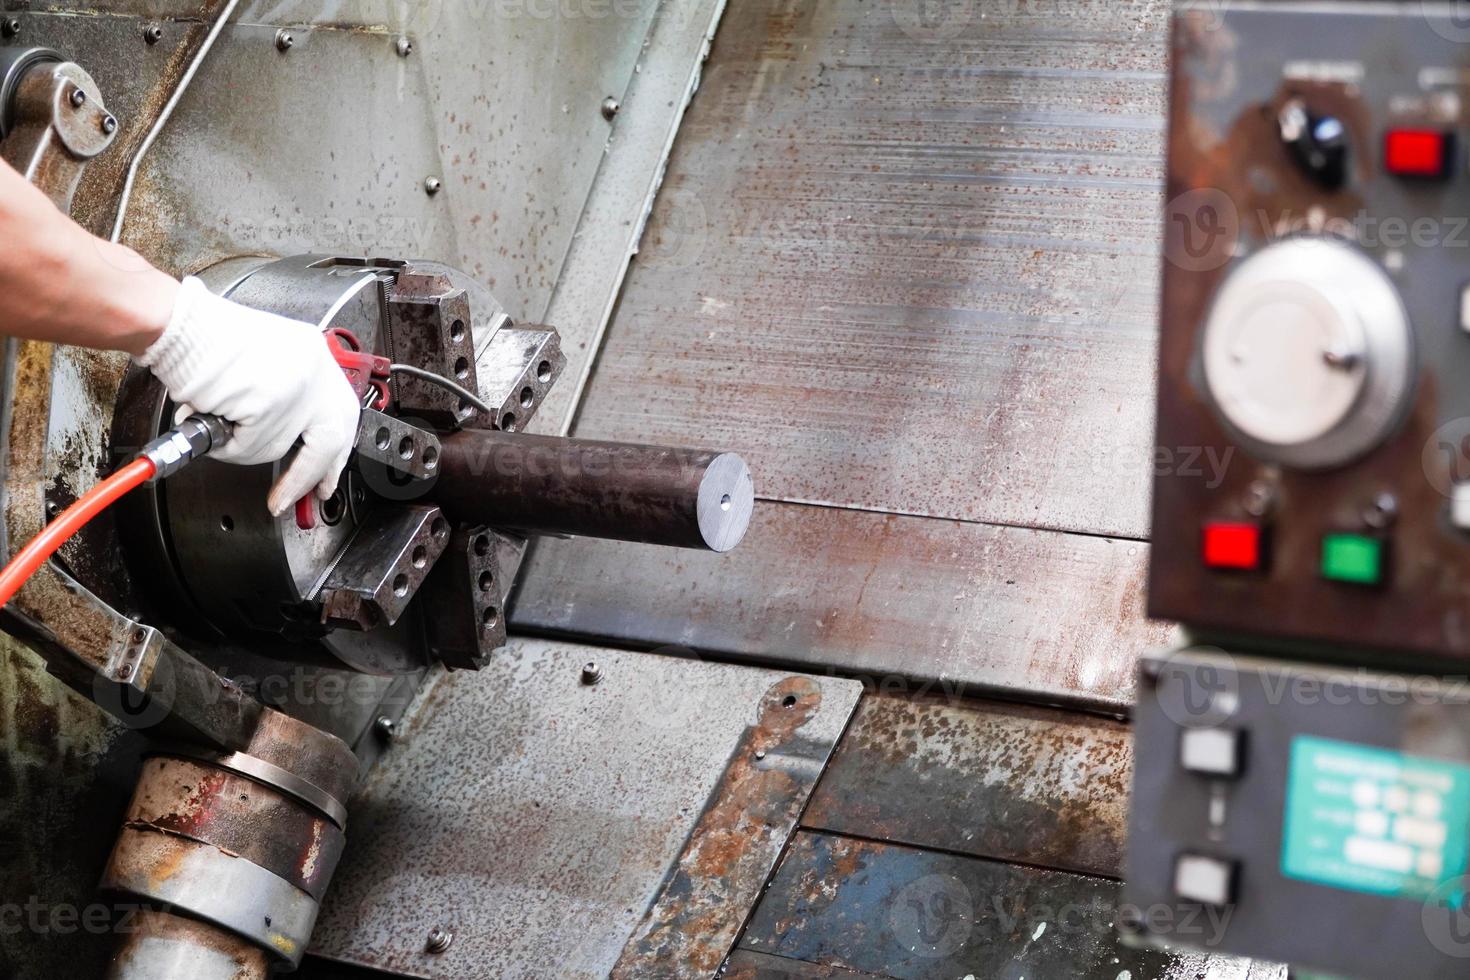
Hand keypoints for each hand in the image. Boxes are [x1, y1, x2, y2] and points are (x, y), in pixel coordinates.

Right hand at [138, 277, 361, 516]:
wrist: (177, 324)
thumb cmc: (205, 338)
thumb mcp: (263, 360)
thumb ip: (283, 396)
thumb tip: (287, 437)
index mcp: (313, 355)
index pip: (341, 413)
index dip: (335, 450)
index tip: (328, 475)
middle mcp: (313, 370)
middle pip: (329, 439)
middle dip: (314, 473)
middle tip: (304, 496)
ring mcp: (294, 388)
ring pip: (281, 446)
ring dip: (247, 449)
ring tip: (223, 430)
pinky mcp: (267, 404)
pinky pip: (251, 446)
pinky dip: (229, 446)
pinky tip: (214, 424)